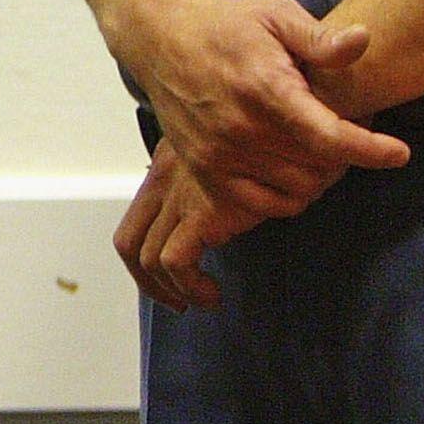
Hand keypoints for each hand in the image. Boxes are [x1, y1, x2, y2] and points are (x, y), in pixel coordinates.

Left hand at [114, 142, 259, 310]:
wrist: (294, 124)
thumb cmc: (272, 138)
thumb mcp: (233, 152)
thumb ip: (217, 174)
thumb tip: (222, 208)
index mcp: (168, 163)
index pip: (139, 214)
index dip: (147, 251)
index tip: (171, 276)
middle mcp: (165, 178)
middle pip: (129, 239)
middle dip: (146, 280)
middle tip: (175, 300)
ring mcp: (181, 194)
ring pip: (147, 257)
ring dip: (170, 290)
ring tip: (203, 299)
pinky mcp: (204, 210)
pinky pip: (175, 262)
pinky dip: (189, 286)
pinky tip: (214, 292)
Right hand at [118, 0, 410, 207]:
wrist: (159, 35)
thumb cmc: (223, 22)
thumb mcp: (275, 15)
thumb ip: (320, 38)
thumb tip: (363, 41)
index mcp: (264, 88)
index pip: (328, 136)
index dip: (371, 150)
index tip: (399, 153)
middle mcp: (241, 128)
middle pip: (318, 169)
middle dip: (347, 158)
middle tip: (353, 136)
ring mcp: (219, 154)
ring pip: (295, 191)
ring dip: (320, 178)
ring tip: (324, 152)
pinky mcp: (204, 170)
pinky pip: (262, 205)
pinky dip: (288, 196)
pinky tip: (294, 170)